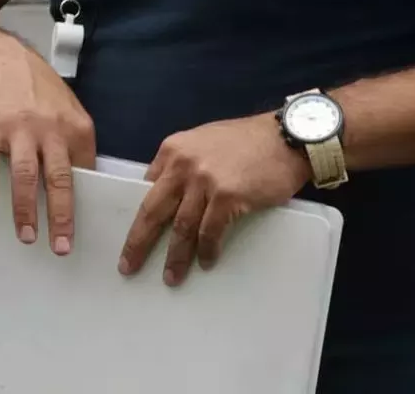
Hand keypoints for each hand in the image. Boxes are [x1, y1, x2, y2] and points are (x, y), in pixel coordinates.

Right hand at [0, 40, 95, 254]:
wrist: (0, 58)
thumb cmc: (37, 90)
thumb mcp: (69, 110)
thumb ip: (75, 143)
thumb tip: (83, 181)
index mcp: (77, 129)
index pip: (84, 173)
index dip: (82, 205)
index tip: (80, 233)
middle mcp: (50, 130)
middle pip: (58, 180)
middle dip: (60, 217)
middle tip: (60, 246)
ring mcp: (19, 128)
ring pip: (25, 175)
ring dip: (25, 209)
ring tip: (26, 235)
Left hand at [119, 113, 310, 285]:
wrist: (285, 138)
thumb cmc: (246, 140)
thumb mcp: (202, 141)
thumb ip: (181, 163)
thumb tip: (167, 191)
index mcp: (171, 150)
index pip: (146, 188)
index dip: (139, 215)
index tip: (132, 236)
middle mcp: (182, 165)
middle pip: (153, 211)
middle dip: (138, 242)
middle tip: (129, 265)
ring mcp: (204, 181)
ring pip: (182, 227)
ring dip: (176, 256)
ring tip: (171, 277)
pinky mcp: (227, 196)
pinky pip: (210, 231)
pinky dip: (207, 250)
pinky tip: (206, 263)